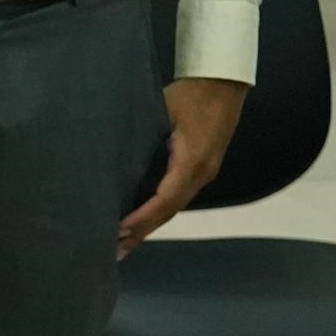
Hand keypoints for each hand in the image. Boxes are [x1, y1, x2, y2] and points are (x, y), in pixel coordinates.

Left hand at [120, 76, 247, 252]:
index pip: (164, 201)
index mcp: (191, 163)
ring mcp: (205, 172)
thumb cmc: (190, 94)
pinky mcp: (203, 167)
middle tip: (115, 253)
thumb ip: (141, 139)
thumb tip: (111, 160)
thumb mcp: (162, 113)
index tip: (117, 232)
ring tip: (125, 243)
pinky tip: (144, 219)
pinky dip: (159, 211)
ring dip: (150, 226)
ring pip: (174, 206)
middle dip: (142, 232)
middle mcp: (202, 174)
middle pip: (169, 211)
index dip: (140, 219)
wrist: (224, 82)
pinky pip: (179, 195)